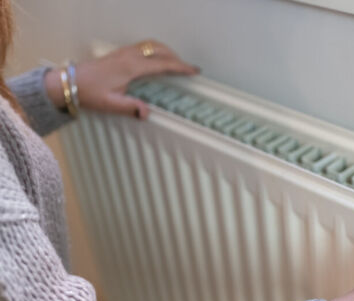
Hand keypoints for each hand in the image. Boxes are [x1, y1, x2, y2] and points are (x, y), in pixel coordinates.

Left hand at [45, 40, 197, 118]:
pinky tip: (158, 60)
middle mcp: (129, 56)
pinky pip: (144, 47)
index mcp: (131, 67)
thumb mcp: (110, 104)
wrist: (70, 81)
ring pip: (152, 45)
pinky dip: (157, 51)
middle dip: (177, 58)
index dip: (180, 67)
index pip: (162, 64)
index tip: (194, 70)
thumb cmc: (89, 93)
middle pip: (160, 50)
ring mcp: (124, 52)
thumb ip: (130, 107)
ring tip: (176, 64)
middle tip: (188, 69)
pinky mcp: (120, 53)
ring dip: (167, 52)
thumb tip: (147, 112)